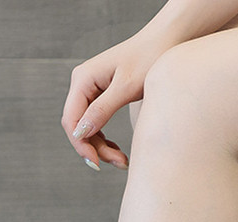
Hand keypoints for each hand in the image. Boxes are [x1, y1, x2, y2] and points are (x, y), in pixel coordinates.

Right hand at [61, 32, 175, 170]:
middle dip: (95, 148)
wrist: (165, 42)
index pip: (71, 120)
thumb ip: (102, 110)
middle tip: (119, 163)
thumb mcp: (126, 87)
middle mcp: (83, 84)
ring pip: (88, 128)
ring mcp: (91, 90)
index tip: (97, 163)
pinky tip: (118, 149)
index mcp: (83, 79)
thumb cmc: (148, 58)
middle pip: (78, 127)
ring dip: (102, 147)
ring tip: (122, 160)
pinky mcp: (102, 95)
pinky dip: (105, 139)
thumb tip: (81, 133)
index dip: (81, 145)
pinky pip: (96, 123)